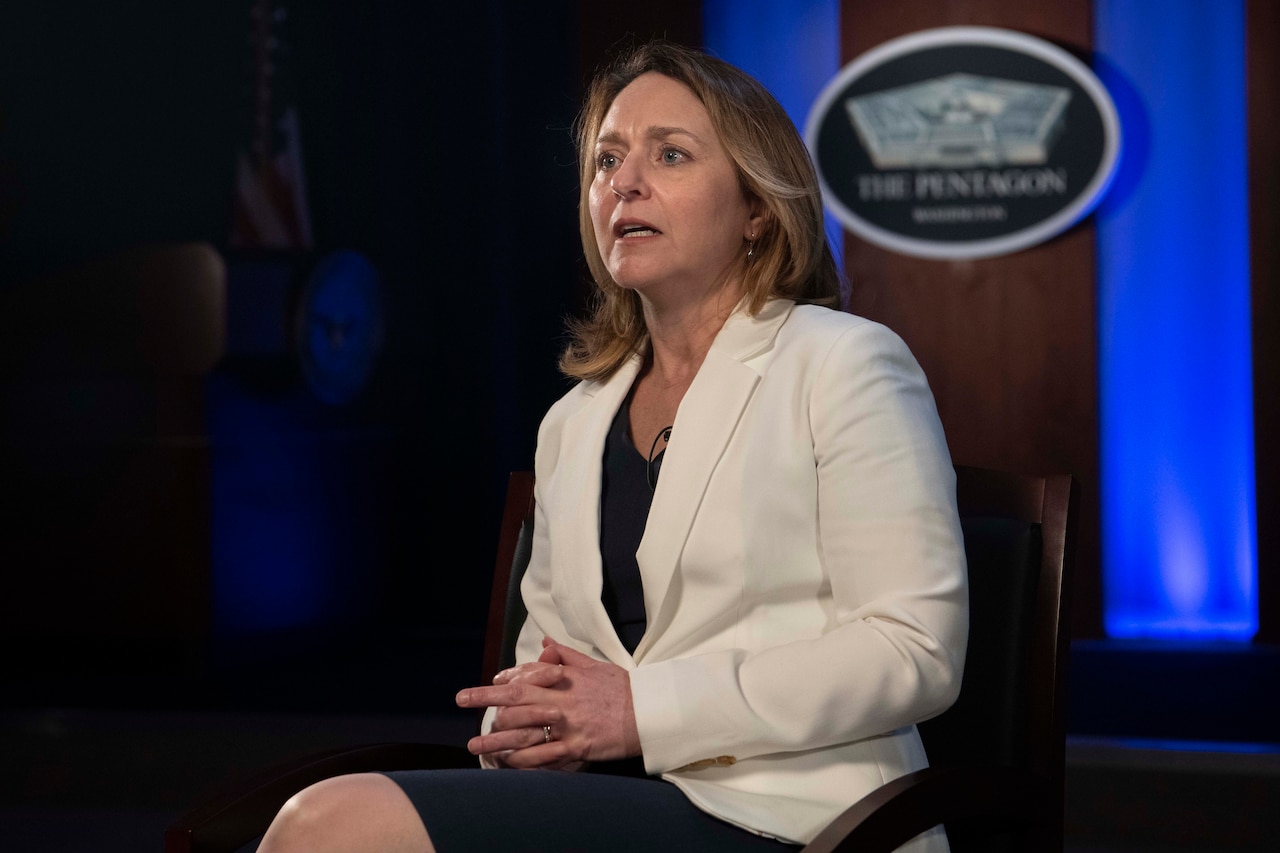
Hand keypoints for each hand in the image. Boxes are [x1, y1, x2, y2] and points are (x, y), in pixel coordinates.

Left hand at [456, 639, 640, 768]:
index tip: (488, 684)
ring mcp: (568, 725)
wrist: (649, 714)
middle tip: (463, 701)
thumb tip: (546, 643)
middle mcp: (562, 700)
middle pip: (516, 700)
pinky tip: (507, 763)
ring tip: (474, 745)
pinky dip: (522, 761)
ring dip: (495, 739)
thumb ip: (567, 656)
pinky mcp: (576, 748)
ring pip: (523, 731)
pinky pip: (542, 757)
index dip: (503, 680)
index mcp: (566, 678)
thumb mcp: (595, 665)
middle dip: (485, 700)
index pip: (526, 676)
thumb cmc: (623, 688)